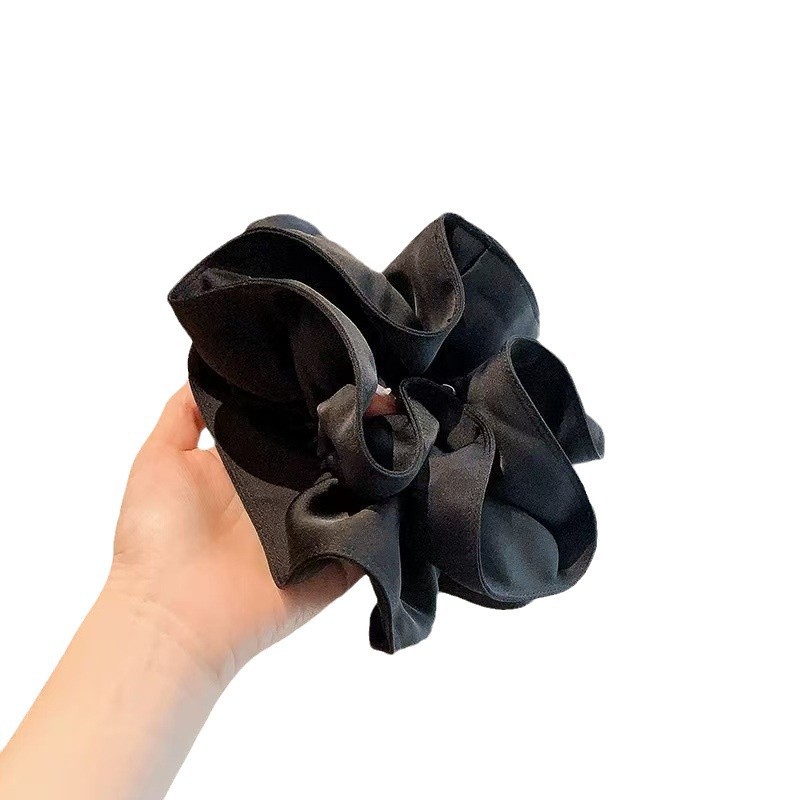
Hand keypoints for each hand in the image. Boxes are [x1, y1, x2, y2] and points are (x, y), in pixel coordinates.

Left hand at [109, 384, 382, 682]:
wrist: (170, 614)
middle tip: (386, 400)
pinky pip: (373, 537)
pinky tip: (408, 483)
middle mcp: (289, 494)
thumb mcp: (159, 458)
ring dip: (382, 465)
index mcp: (255, 469)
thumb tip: (211, 368)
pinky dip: (392, 516)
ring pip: (361, 490)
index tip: (345, 371)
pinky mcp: (336, 563)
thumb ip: (185, 412)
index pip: (298, 426)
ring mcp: (316, 529)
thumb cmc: (156, 536)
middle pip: (334, 453)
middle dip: (360, 426)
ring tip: (406, 430)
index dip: (319, 401)